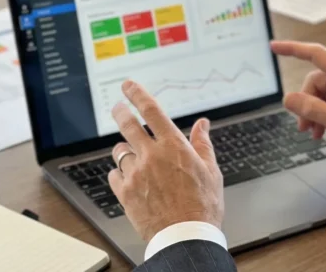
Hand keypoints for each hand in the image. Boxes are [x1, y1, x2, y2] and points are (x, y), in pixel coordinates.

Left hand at [108, 80, 223, 240]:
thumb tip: (202, 124)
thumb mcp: (210, 172)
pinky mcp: (125, 193)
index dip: (137, 94)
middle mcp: (151, 156)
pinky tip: (130, 179)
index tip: (128, 86)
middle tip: (118, 107)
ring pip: (120, 151)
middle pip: (127, 124)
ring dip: (125, 150)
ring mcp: (135, 174)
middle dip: (120, 111)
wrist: (185, 238)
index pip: (151, 110)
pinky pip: (115, 175)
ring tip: (134, 157)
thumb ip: (202, 144)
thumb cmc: (202, 207)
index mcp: (173, 146)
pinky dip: (120, 174)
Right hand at [272, 41, 325, 162]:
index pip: (315, 54)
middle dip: (307, 104)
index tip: (274, 47)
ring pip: (324, 94)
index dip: (292, 49)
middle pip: (316, 82)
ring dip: (317, 113)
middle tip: (305, 128)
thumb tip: (289, 99)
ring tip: (317, 134)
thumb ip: (312, 109)